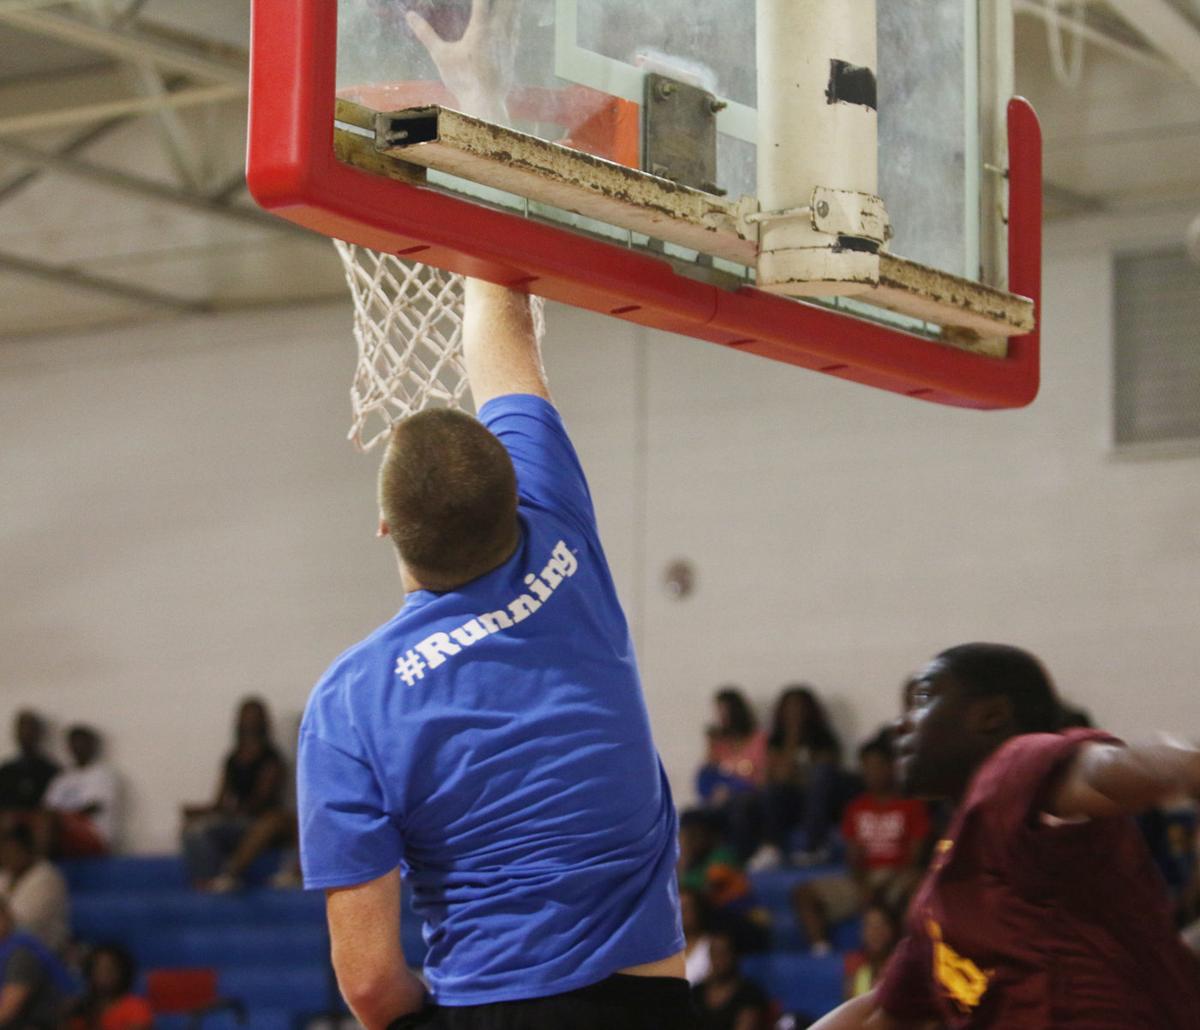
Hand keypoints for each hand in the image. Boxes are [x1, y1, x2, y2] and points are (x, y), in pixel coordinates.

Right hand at [406, 0, 518, 122]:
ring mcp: (507, 43)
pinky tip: (516, 19)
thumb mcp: (440, 56)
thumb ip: (426, 34)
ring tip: (514, 0)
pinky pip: (516, 31)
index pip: (481, 1)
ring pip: (514, 15)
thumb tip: (409, 15)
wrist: (485, 102)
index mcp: (480, 29)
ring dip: (512, 4)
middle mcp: (497, 32)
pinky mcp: (512, 54)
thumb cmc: (462, 79)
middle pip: (505, 4)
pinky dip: (515, 20)